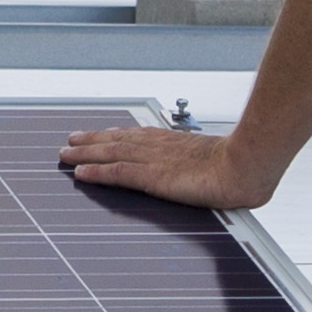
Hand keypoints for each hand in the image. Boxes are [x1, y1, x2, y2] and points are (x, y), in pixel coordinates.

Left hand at [55, 122, 262, 210]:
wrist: (246, 167)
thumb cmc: (241, 166)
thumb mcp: (218, 162)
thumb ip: (203, 165)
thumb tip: (206, 173)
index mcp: (175, 142)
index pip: (137, 136)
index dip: (114, 135)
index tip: (99, 135)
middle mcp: (159, 147)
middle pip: (117, 140)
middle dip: (92, 141)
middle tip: (70, 142)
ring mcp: (154, 161)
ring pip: (111, 153)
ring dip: (85, 154)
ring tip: (65, 154)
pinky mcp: (152, 177)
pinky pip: (116, 173)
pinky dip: (96, 172)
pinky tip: (80, 174)